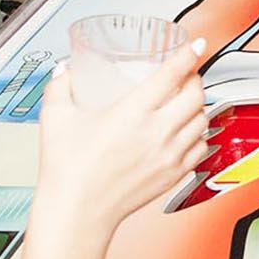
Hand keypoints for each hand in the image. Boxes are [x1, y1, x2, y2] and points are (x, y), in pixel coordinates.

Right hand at [35, 38, 209, 230]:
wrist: (77, 213)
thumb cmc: (68, 172)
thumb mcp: (55, 117)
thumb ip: (60, 87)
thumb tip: (65, 71)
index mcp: (133, 112)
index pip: (173, 73)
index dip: (189, 54)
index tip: (197, 45)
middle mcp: (158, 133)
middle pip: (196, 95)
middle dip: (194, 78)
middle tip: (186, 74)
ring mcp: (169, 156)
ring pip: (202, 121)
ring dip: (199, 106)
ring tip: (187, 101)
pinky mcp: (172, 176)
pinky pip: (200, 149)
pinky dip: (199, 135)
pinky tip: (187, 132)